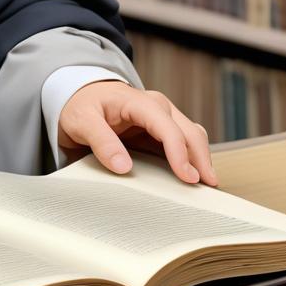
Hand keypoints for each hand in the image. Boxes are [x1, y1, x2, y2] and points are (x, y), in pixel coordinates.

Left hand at [57, 81, 218, 186]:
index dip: (180, 152)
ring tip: (206, 187)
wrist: (77, 96)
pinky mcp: (160, 131)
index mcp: (138, 101)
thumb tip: (124, 167)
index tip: (188, 178)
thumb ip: (101, 141)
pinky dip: (192, 159)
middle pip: (189, 132)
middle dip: (202, 159)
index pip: (167, 126)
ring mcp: (161, 118)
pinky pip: (184, 143)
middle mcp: (156, 107)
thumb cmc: (79, 105)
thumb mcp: (81, 120)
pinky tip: (193, 178)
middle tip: (208, 189)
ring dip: (201, 159)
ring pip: (192, 136)